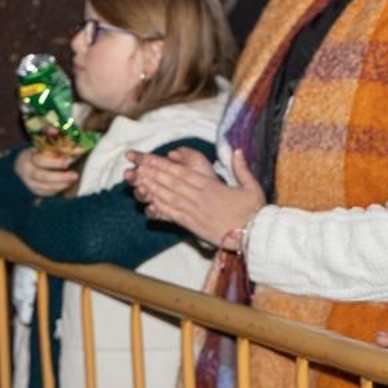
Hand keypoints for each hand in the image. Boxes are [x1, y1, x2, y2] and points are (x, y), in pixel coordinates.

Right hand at [14, 148, 78, 196]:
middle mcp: (27, 172)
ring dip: (61, 184)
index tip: (69, 162)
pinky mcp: (35, 191)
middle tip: (75, 175)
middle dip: (61, 177)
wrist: (26, 164)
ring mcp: (30, 183)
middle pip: (43, 176)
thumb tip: (78, 150)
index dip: (55, 162)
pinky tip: (67, 185)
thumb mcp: (44, 149)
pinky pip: (47, 192)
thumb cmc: (40, 153)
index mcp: (28, 158)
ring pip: (45, 187)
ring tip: (73, 180)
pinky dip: (58, 189)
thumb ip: (57, 150)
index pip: (41, 161)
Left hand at [126, 146, 265, 247]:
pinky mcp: (191, 225)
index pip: (181, 172)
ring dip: (150, 187)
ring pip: (167, 196)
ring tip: (135, 179)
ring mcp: (193, 211)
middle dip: (150, 172)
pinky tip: (146, 202)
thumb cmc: (253, 212)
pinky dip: (158, 207)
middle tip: (134, 164)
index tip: (148, 157)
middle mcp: (198, 197)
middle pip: (170, 182)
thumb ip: (242, 168)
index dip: (163, 164)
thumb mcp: (251, 187)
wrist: (251, 237)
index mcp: (210, 186)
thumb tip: (237, 150)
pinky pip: (171, 214)